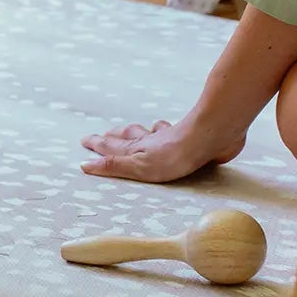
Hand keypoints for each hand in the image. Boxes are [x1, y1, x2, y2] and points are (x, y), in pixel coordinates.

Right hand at [80, 116, 245, 183]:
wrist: (211, 135)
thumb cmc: (176, 154)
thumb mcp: (139, 166)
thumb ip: (113, 166)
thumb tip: (85, 165)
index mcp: (137, 149)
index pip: (112, 147)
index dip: (97, 145)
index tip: (84, 140)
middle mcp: (151, 142)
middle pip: (128, 136)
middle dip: (114, 137)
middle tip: (105, 134)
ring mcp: (171, 140)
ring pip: (150, 134)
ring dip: (139, 132)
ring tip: (134, 130)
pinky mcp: (190, 142)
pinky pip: (173, 134)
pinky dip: (167, 131)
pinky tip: (170, 130)